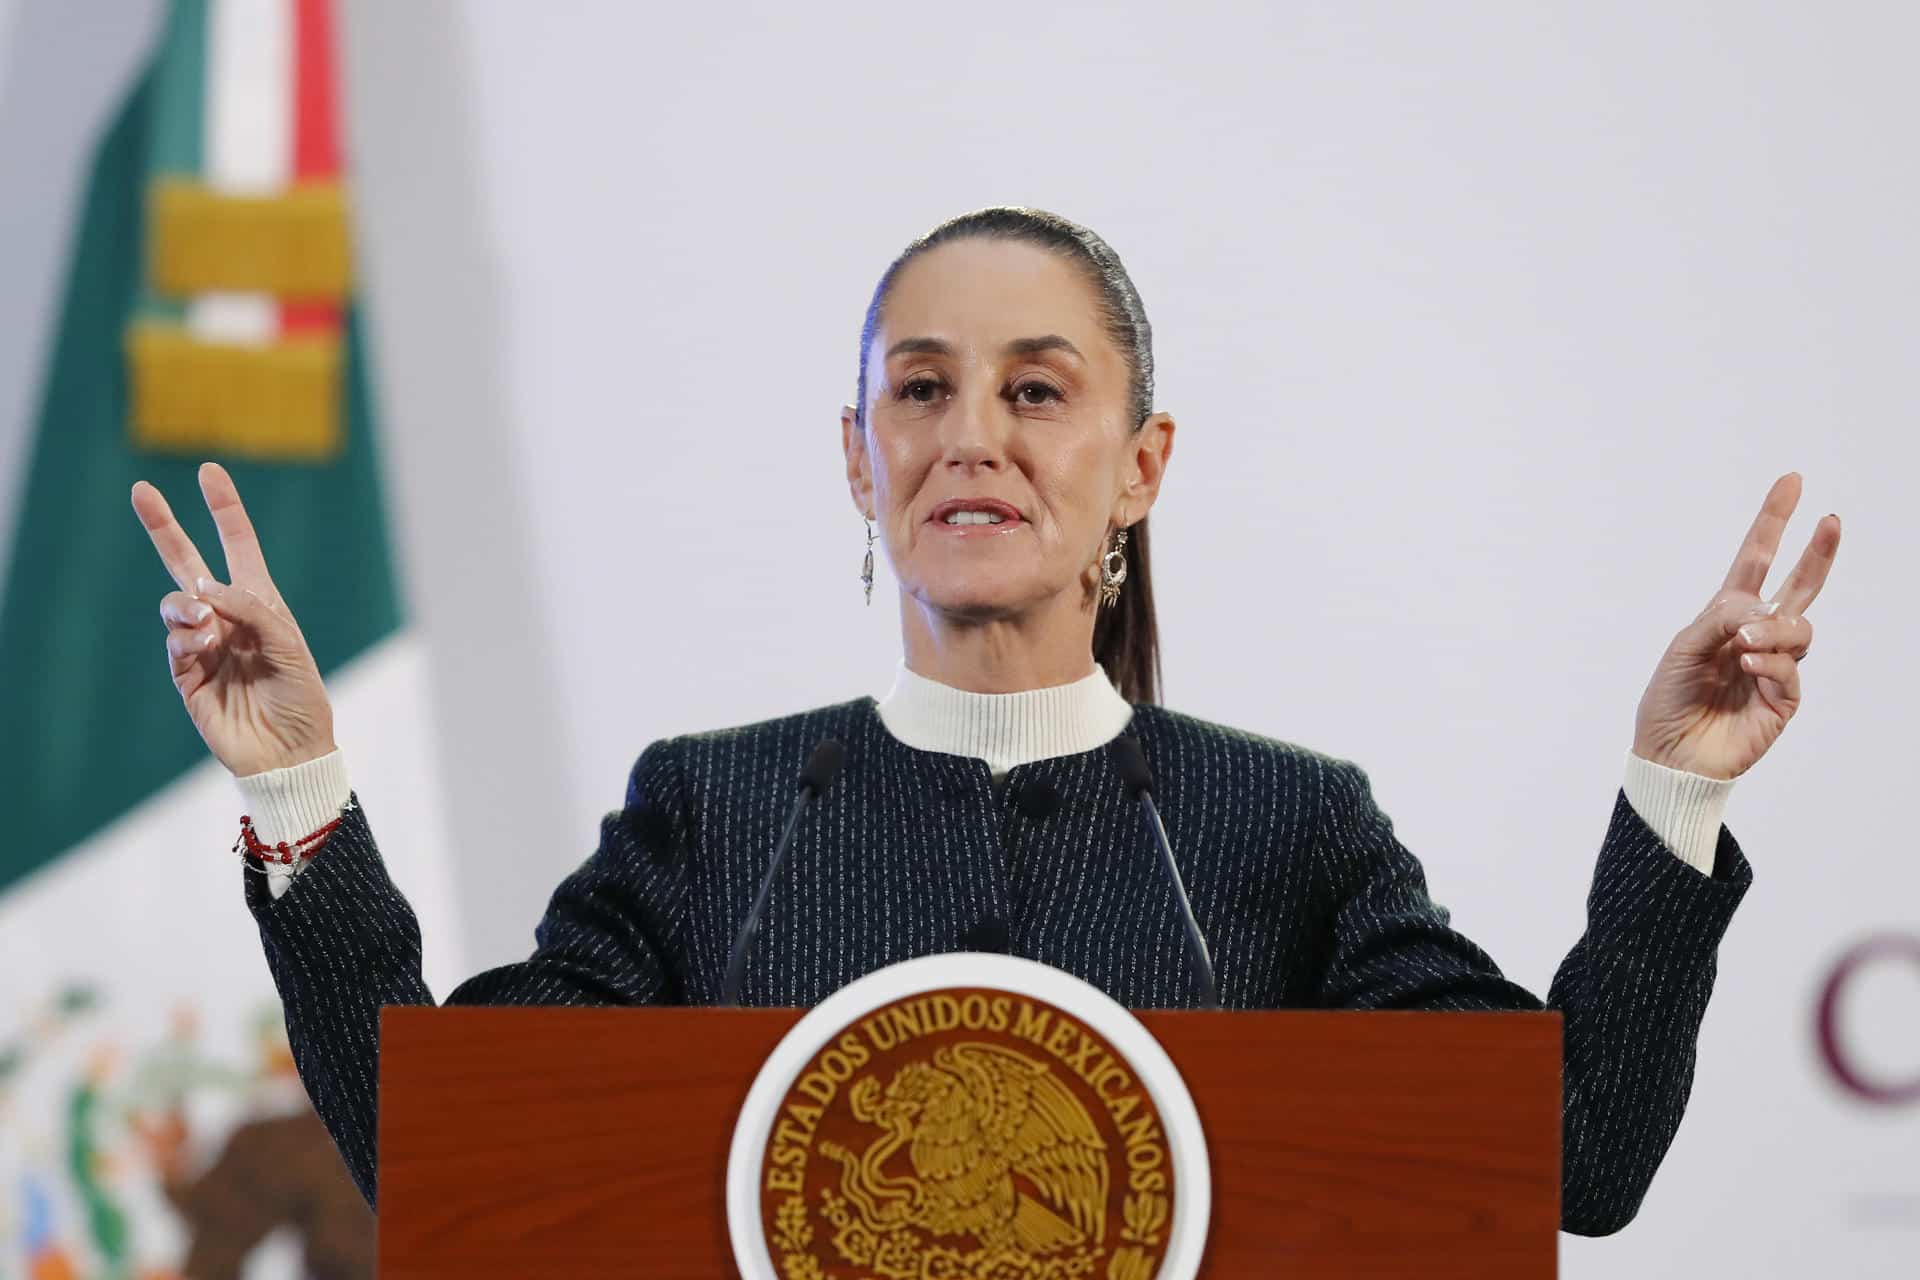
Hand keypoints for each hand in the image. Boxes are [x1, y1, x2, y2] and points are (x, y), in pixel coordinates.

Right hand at [130, 462, 336, 776]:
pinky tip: (203, 644)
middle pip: (187, 563)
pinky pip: (176, 642)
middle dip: (165, 528)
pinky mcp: (187, 675)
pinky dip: (187, 637)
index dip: (224, 510)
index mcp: (260, 604)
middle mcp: (227, 618)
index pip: (238, 546)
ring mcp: (203, 644)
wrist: (289, 752)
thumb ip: (252, 611)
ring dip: (188, 606)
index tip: (210, 472)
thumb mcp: (290, 646)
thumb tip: (204, 589)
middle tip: (141, 491)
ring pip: (177, 604)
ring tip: (207, 625)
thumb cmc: (301, 699)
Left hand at [1632, 473, 1839, 779]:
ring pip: (1798, 628)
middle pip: (1798, 586)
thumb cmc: (1668, 701)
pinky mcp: (1783, 698)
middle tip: (1831, 521)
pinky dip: (1769, 662)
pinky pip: (1790, 668)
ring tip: (1743, 642)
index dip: (1773, 522)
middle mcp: (1755, 635)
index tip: (1791, 481)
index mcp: (1726, 615)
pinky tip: (1749, 666)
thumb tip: (1760, 606)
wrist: (1670, 756)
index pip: (1756, 560)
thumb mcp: (1683, 648)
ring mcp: (1774, 666)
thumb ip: (1721, 618)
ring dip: (1773, 628)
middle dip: (1816, 553)